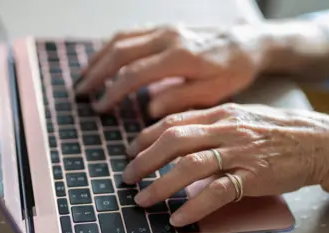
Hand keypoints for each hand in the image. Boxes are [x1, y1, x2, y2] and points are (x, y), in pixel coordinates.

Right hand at [74, 24, 272, 117]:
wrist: (248, 43)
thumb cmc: (234, 70)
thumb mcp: (212, 92)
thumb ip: (179, 100)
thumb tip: (149, 109)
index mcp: (178, 57)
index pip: (134, 73)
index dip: (112, 91)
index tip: (99, 107)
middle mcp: (167, 38)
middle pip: (120, 52)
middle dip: (96, 73)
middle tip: (80, 92)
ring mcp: (165, 29)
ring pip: (121, 39)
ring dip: (99, 57)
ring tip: (84, 76)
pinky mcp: (165, 27)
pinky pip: (131, 33)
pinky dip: (112, 46)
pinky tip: (104, 58)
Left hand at [122, 103, 328, 226]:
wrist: (319, 141)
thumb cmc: (277, 130)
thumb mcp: (242, 117)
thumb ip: (211, 124)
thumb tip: (179, 135)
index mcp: (220, 114)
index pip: (173, 121)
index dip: (146, 136)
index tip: (130, 150)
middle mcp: (226, 129)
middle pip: (174, 140)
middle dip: (145, 160)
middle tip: (127, 177)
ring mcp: (239, 152)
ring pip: (190, 165)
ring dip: (161, 184)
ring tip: (143, 199)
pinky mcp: (254, 176)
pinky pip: (218, 191)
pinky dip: (194, 204)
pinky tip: (178, 216)